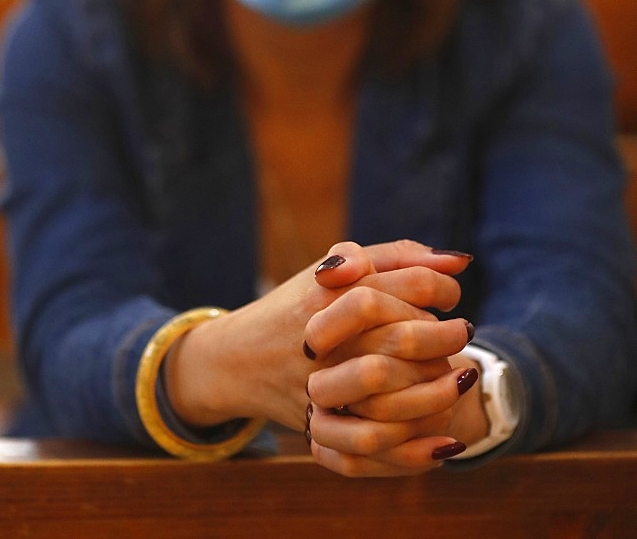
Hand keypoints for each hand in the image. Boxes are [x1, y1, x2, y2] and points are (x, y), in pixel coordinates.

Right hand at [164, 240, 471, 442]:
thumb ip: (395, 256)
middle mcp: (324, 336)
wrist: (240, 359)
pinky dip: (414, 446)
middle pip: (404, 335)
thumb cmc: (301, 304)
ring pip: (391, 392)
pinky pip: (370, 442)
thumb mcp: (338, 267)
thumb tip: (459, 261)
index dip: (442, 289)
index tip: (451, 296)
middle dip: (446, 336)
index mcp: (331, 291)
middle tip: (463, 334)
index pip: (409, 284)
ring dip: (437, 389)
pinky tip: (442, 437)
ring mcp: (318, 384)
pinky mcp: (317, 424)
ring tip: (458, 377)